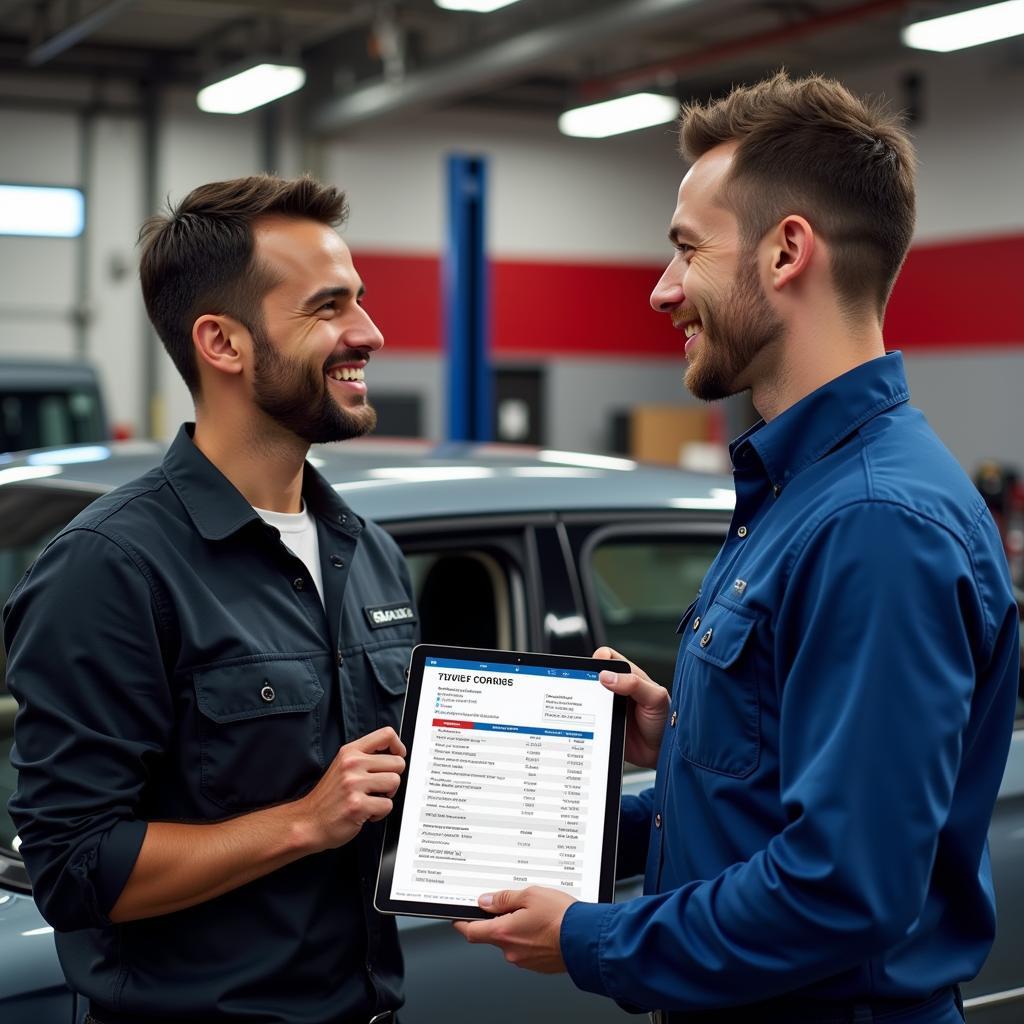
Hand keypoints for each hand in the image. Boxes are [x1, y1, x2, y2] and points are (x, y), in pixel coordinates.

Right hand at [298, 726, 405, 851]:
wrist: (308, 822)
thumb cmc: (328, 797)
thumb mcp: (342, 766)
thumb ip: (364, 757)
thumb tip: (394, 754)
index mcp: (350, 752)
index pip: (386, 734)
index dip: (398, 746)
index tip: (397, 756)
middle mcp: (352, 764)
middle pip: (398, 762)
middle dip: (393, 777)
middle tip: (379, 787)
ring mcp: (354, 784)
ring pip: (395, 782)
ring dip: (387, 796)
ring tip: (371, 799)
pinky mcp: (358, 804)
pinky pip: (388, 805)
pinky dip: (380, 813)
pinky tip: (366, 812)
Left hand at [453, 886, 574, 972]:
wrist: (588, 940)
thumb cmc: (562, 917)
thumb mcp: (530, 895)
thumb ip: (505, 898)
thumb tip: (487, 901)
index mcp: (504, 933)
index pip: (472, 931)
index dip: (462, 923)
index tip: (458, 917)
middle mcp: (511, 951)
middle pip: (494, 934)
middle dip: (500, 919)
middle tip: (514, 903)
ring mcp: (526, 961)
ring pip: (513, 941)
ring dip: (518, 928)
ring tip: (537, 912)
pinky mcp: (539, 965)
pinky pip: (528, 949)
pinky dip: (531, 937)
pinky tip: (545, 925)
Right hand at [593, 646, 669, 767]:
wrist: (662, 753)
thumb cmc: (665, 721)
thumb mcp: (654, 697)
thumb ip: (634, 683)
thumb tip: (606, 676)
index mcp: (629, 677)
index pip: (608, 658)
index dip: (599, 659)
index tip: (596, 669)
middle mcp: (616, 690)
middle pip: (592, 677)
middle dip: (585, 679)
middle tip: (587, 689)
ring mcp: (607, 708)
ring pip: (587, 698)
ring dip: (583, 702)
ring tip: (585, 707)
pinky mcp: (602, 725)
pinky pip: (587, 719)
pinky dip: (583, 720)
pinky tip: (585, 723)